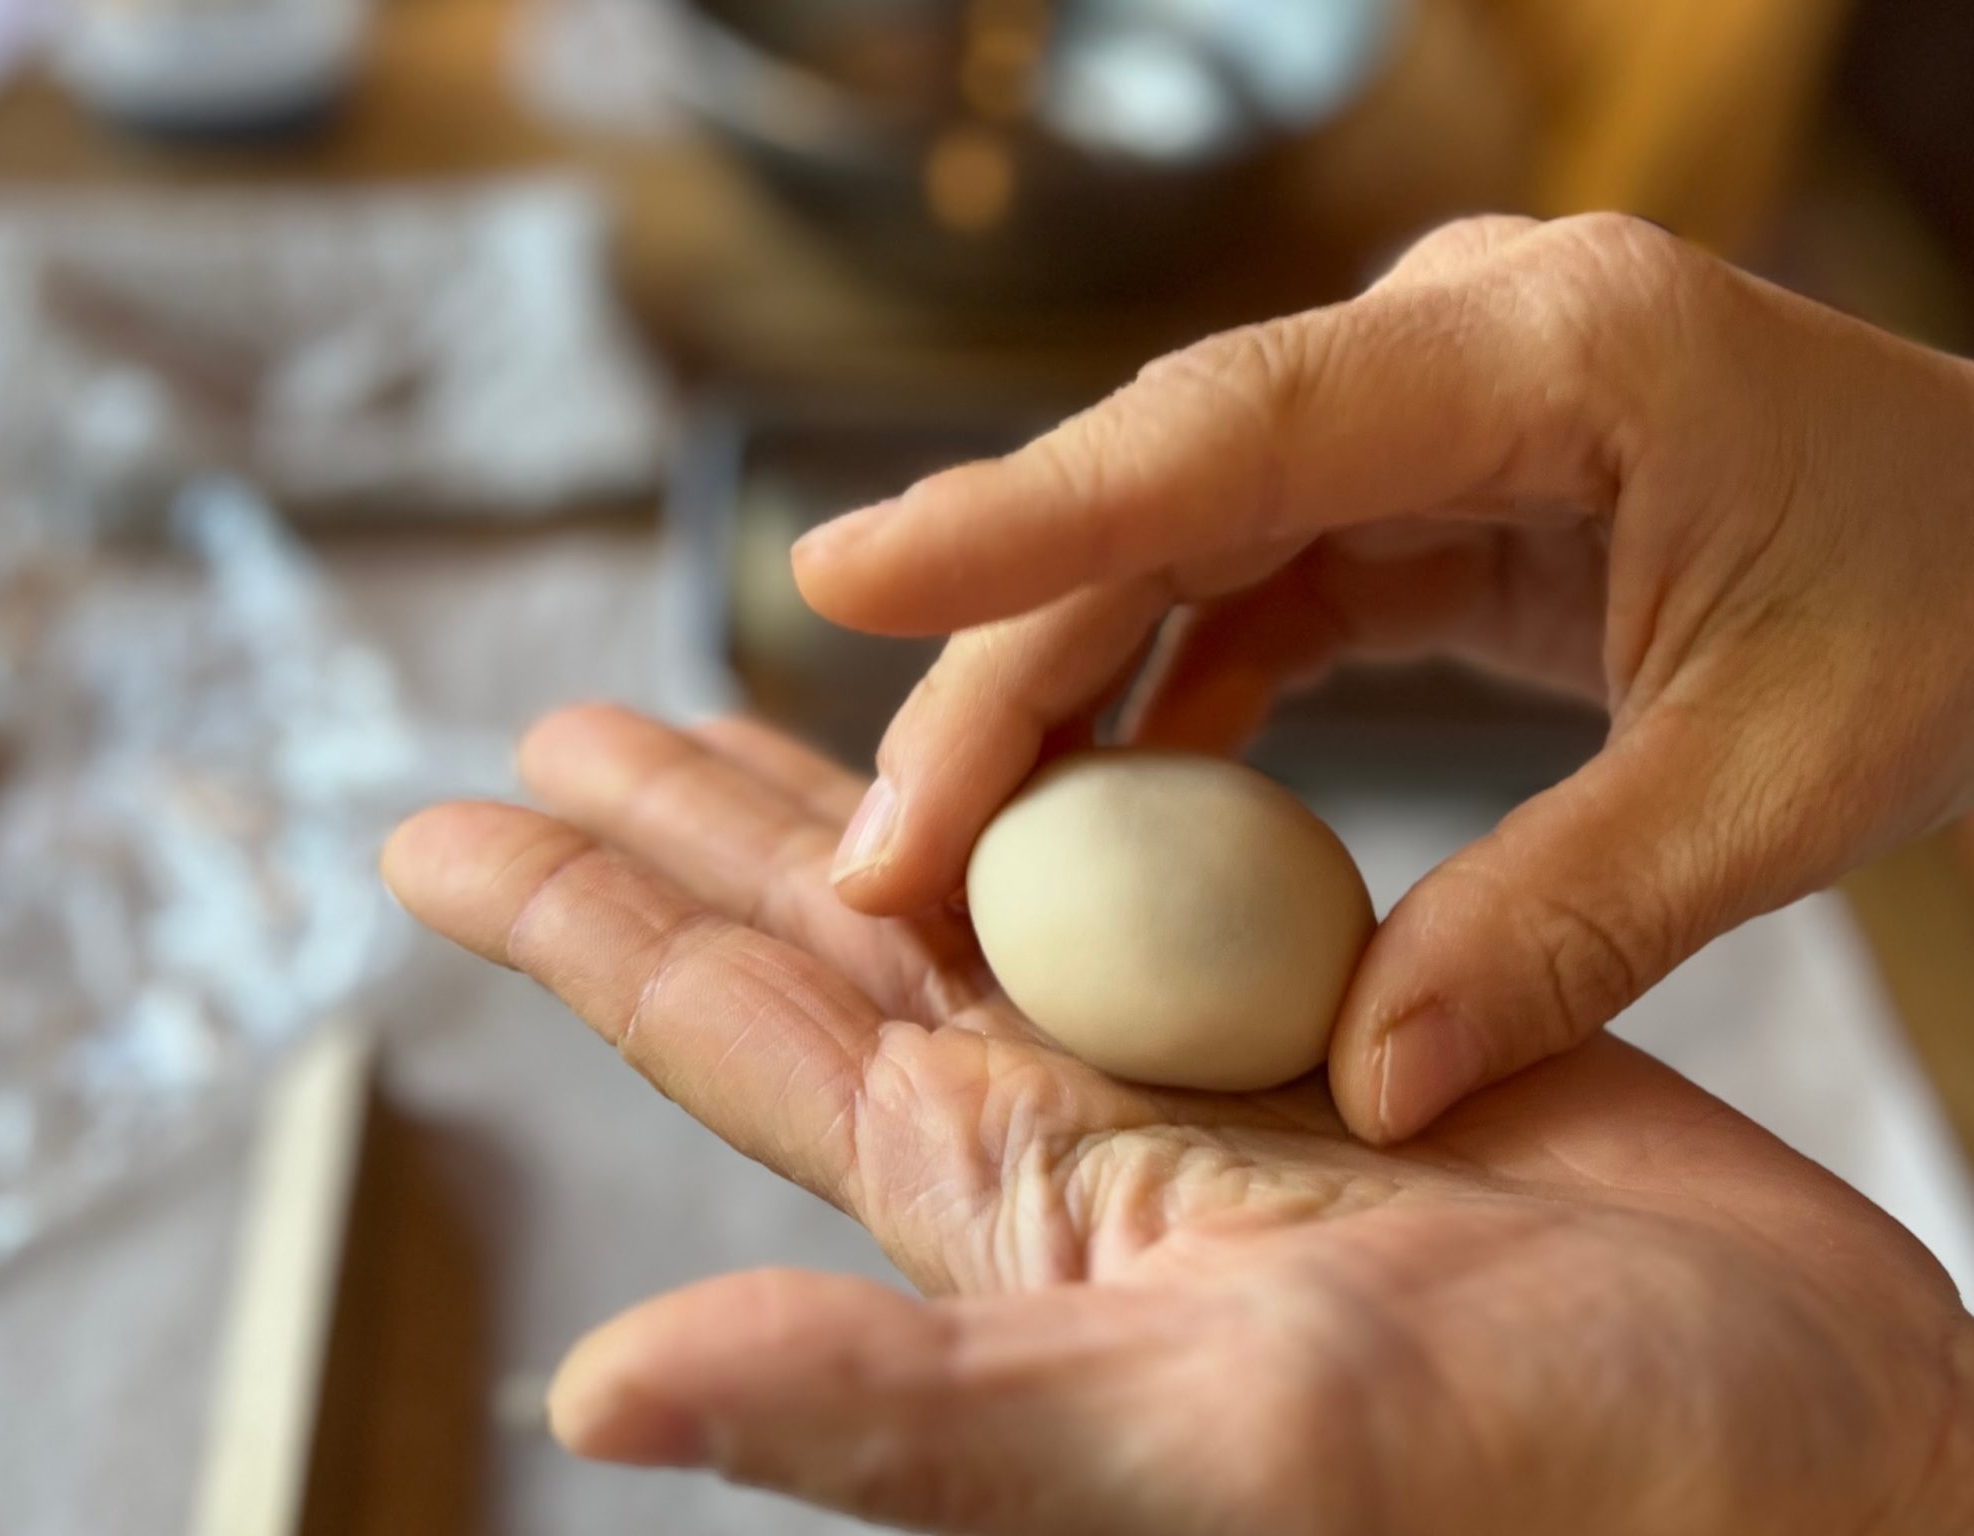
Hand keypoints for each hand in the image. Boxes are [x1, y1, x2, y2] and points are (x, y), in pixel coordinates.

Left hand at [384, 706, 1973, 1535]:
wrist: (1790, 1449)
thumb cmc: (1545, 1484)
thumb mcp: (1190, 1441)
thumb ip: (902, 1415)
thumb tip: (600, 1396)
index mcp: (994, 1209)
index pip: (721, 1032)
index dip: (569, 927)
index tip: (432, 832)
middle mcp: (1062, 1133)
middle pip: (807, 936)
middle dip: (667, 829)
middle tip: (538, 731)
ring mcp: (1188, 1067)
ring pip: (963, 888)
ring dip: (835, 800)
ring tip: (718, 721)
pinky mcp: (1320, 1011)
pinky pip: (1145, 869)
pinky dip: (1059, 796)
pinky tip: (1007, 751)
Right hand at [792, 212, 1973, 1143]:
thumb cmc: (1954, 608)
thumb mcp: (1784, 776)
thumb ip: (1569, 920)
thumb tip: (1366, 1086)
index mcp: (1554, 349)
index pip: (1231, 424)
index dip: (1022, 511)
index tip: (835, 573)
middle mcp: (1452, 342)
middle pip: (1158, 497)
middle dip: (1000, 670)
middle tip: (887, 862)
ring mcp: (1423, 409)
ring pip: (1169, 542)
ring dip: (1056, 696)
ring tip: (951, 862)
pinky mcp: (1418, 487)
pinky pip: (1243, 583)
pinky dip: (1165, 697)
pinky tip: (1111, 811)